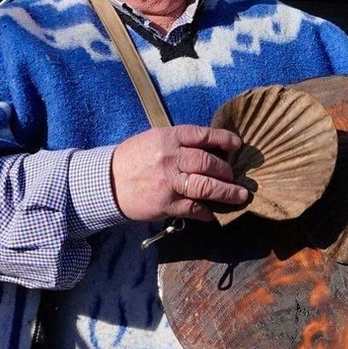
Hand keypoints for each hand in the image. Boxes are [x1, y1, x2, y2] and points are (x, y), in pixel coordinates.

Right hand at [110, 125, 248, 222]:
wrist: (106, 182)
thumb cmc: (133, 159)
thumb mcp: (154, 140)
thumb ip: (180, 143)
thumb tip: (210, 150)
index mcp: (168, 138)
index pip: (203, 135)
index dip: (224, 139)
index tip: (238, 144)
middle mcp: (171, 158)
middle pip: (209, 163)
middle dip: (227, 171)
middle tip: (236, 176)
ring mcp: (169, 182)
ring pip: (207, 187)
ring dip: (227, 192)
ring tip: (240, 195)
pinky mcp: (166, 204)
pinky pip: (194, 208)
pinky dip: (206, 212)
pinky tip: (212, 213)